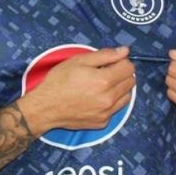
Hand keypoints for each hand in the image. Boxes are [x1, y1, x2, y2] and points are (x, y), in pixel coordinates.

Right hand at [20, 46, 135, 132]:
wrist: (44, 108)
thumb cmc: (58, 82)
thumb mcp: (78, 61)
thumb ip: (104, 55)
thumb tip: (125, 51)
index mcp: (104, 80)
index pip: (129, 67)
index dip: (120, 61)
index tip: (108, 63)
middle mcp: (109, 98)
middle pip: (131, 82)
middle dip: (121, 74)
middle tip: (104, 73)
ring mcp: (107, 112)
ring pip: (127, 96)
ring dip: (119, 89)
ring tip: (102, 86)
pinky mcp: (102, 122)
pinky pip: (116, 109)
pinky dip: (111, 103)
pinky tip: (96, 99)